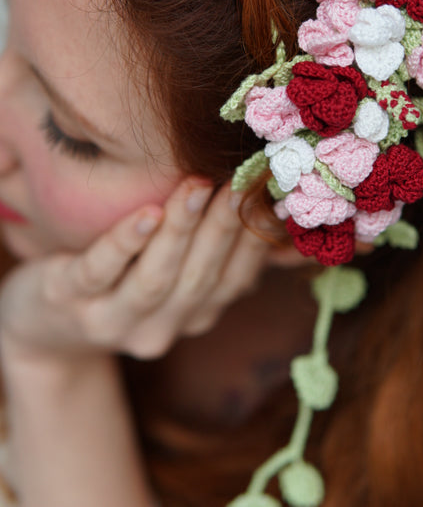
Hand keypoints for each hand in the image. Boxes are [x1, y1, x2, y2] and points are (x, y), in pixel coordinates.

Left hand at [0, 178, 270, 360]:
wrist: (46, 323)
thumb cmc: (124, 279)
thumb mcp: (177, 274)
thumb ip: (225, 253)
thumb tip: (289, 221)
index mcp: (192, 317)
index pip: (235, 281)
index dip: (255, 241)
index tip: (272, 195)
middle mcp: (159, 329)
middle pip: (199, 278)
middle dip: (224, 227)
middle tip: (242, 180)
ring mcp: (111, 320)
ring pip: (155, 279)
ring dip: (182, 231)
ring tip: (199, 185)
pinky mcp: (68, 299)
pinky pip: (100, 272)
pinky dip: (126, 243)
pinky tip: (146, 212)